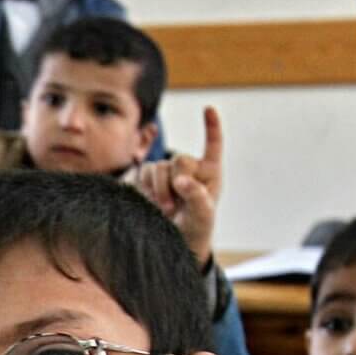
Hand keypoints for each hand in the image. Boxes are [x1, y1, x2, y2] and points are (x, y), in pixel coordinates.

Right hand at [131, 105, 223, 265]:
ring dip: (159, 189)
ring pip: (158, 167)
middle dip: (175, 181)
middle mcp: (188, 169)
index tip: (208, 109)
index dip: (211, 127)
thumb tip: (181, 180)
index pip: (212, 145)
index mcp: (210, 173)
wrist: (174, 245)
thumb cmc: (196, 231)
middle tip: (175, 207)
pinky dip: (146, 189)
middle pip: (179, 159)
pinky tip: (151, 203)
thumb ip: (197, 197)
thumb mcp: (204, 217)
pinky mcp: (148, 182)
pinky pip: (142, 174)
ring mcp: (167, 175)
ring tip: (165, 209)